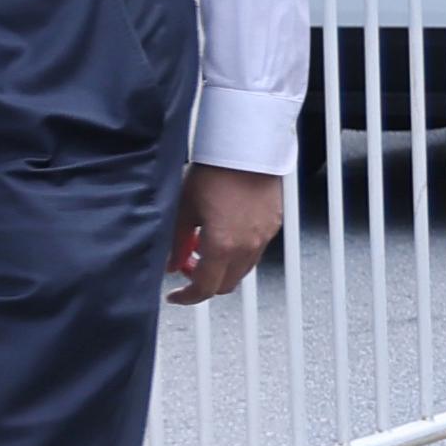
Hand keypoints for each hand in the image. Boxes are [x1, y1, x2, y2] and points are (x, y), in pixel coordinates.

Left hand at [163, 169, 287, 307]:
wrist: (247, 148)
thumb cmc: (215, 173)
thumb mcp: (184, 208)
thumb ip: (177, 243)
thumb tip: (172, 264)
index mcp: (223, 246)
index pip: (205, 289)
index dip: (187, 297)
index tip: (176, 295)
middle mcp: (247, 247)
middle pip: (226, 284)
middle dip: (205, 282)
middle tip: (187, 265)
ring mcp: (264, 237)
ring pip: (242, 269)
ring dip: (222, 267)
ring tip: (206, 244)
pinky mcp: (273, 224)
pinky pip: (255, 250)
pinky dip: (238, 252)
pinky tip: (226, 231)